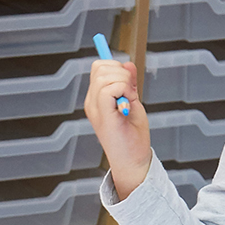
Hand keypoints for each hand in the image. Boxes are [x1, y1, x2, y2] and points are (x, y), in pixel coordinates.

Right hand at [83, 58, 151, 200]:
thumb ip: (128, 82)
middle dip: (121, 72)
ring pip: (105, 74)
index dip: (116, 68)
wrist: (132, 161)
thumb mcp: (132, 101)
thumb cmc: (132, 137)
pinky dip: (124, 90)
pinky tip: (127, 106)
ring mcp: (94, 107)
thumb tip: (127, 63)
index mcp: (96, 98)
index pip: (99, 67)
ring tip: (128, 102)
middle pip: (100, 67)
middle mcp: (92, 101)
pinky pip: (110, 87)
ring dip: (124, 82)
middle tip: (130, 94)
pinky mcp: (102, 113)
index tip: (129, 84)